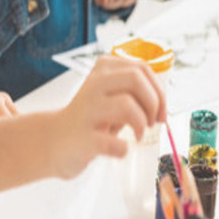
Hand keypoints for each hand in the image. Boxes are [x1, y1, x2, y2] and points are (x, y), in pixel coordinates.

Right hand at [50, 55, 165, 179]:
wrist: (54, 140)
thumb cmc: (91, 118)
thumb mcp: (110, 94)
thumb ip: (134, 89)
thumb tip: (164, 98)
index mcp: (103, 69)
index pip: (142, 68)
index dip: (159, 91)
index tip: (160, 112)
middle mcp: (93, 84)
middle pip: (136, 79)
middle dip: (153, 103)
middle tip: (151, 122)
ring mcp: (87, 109)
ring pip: (127, 105)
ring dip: (141, 124)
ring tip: (137, 134)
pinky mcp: (83, 136)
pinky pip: (114, 143)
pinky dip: (123, 149)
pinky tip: (118, 149)